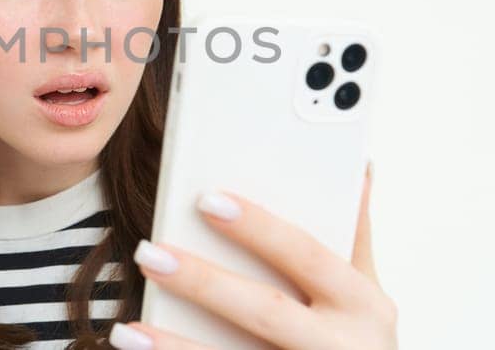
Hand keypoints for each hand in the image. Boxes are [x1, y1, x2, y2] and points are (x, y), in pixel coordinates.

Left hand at [114, 165, 394, 349]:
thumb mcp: (368, 297)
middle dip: (205, 282)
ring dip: (177, 349)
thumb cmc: (359, 346)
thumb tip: (360, 164)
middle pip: (266, 310)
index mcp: (364, 305)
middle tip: (149, 252)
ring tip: (126, 331)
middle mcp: (342, 346)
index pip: (306, 255)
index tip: (205, 199)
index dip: (259, 228)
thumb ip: (355, 237)